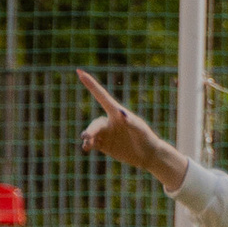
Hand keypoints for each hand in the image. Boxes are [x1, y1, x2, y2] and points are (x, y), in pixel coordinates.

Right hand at [79, 71, 187, 189]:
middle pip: (95, 123)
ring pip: (91, 133)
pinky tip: (86, 147)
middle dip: (91, 129)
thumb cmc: (146, 138)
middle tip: (86, 136)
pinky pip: (92, 143)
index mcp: (117, 113)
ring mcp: (106, 133)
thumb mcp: (140, 129)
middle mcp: (109, 121)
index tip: (80, 72)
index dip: (91, 84)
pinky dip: (88, 144)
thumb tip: (122, 114)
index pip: (101, 96)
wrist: (147, 154)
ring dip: (88, 137)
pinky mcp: (104, 145)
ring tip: (86, 145)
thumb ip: (131, 121)